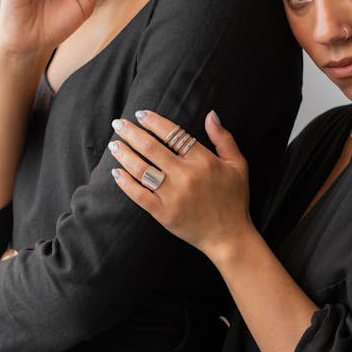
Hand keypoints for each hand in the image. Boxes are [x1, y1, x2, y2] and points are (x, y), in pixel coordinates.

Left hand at [108, 109, 250, 261]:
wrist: (229, 237)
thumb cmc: (234, 199)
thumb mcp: (238, 165)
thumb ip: (223, 138)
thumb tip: (210, 114)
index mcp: (203, 161)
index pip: (173, 134)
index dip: (154, 122)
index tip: (140, 114)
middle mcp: (186, 176)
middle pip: (152, 148)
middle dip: (132, 133)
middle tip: (118, 123)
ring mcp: (173, 196)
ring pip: (142, 169)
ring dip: (125, 154)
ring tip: (114, 144)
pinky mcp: (163, 213)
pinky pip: (139, 195)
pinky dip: (125, 183)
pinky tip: (116, 172)